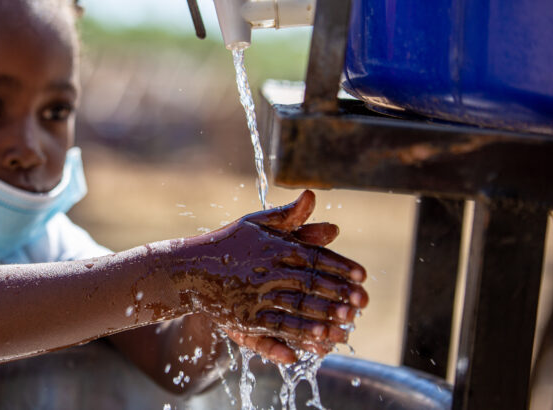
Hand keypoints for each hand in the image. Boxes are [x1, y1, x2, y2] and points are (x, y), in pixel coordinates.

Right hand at [169, 190, 367, 363]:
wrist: (188, 268)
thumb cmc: (229, 243)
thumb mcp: (256, 224)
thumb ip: (288, 214)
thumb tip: (313, 195)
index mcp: (273, 247)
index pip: (315, 256)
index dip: (341, 267)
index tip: (363, 276)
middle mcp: (266, 271)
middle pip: (310, 284)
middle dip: (339, 294)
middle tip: (363, 303)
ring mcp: (254, 296)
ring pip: (296, 308)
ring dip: (323, 317)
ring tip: (346, 324)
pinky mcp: (244, 318)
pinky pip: (275, 329)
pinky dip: (297, 336)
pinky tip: (317, 343)